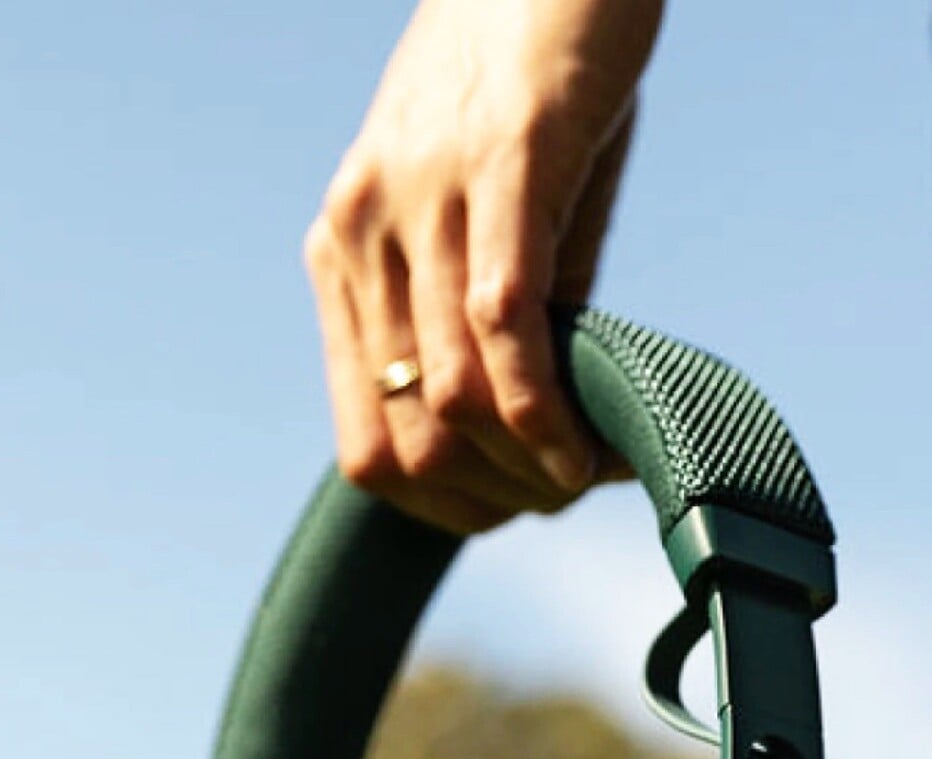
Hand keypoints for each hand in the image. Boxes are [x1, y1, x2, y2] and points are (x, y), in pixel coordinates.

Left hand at [303, 0, 663, 535]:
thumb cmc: (527, 77)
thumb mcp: (489, 210)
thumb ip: (504, 312)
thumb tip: (543, 416)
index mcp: (346, 253)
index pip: (364, 442)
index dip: (443, 509)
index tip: (518, 508)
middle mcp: (362, 234)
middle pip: (409, 440)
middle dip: (493, 500)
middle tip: (565, 495)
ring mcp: (421, 200)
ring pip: (449, 399)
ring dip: (526, 468)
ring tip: (585, 474)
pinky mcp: (500, 165)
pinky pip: (501, 326)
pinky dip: (542, 413)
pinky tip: (582, 448)